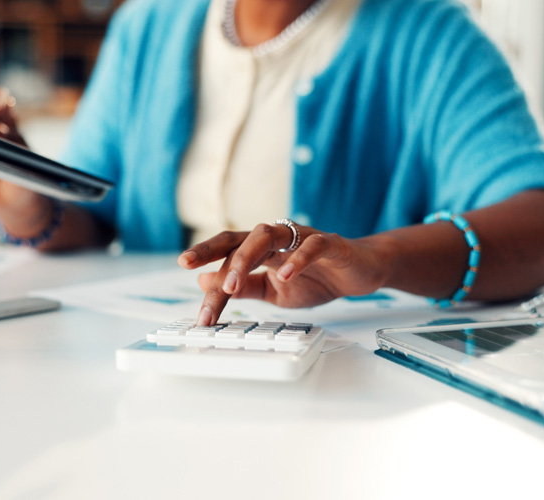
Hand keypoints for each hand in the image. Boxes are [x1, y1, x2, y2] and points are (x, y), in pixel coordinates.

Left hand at [178, 223, 389, 325]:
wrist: (360, 273)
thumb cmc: (317, 279)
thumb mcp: (274, 291)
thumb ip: (244, 287)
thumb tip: (206, 283)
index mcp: (263, 249)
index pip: (228, 247)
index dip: (206, 254)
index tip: (183, 265)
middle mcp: (279, 237)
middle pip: (241, 237)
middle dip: (214, 251)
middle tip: (193, 268)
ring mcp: (304, 237)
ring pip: (269, 236)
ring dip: (246, 258)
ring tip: (231, 283)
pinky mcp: (331, 244)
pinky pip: (313, 246)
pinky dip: (299, 258)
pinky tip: (286, 273)